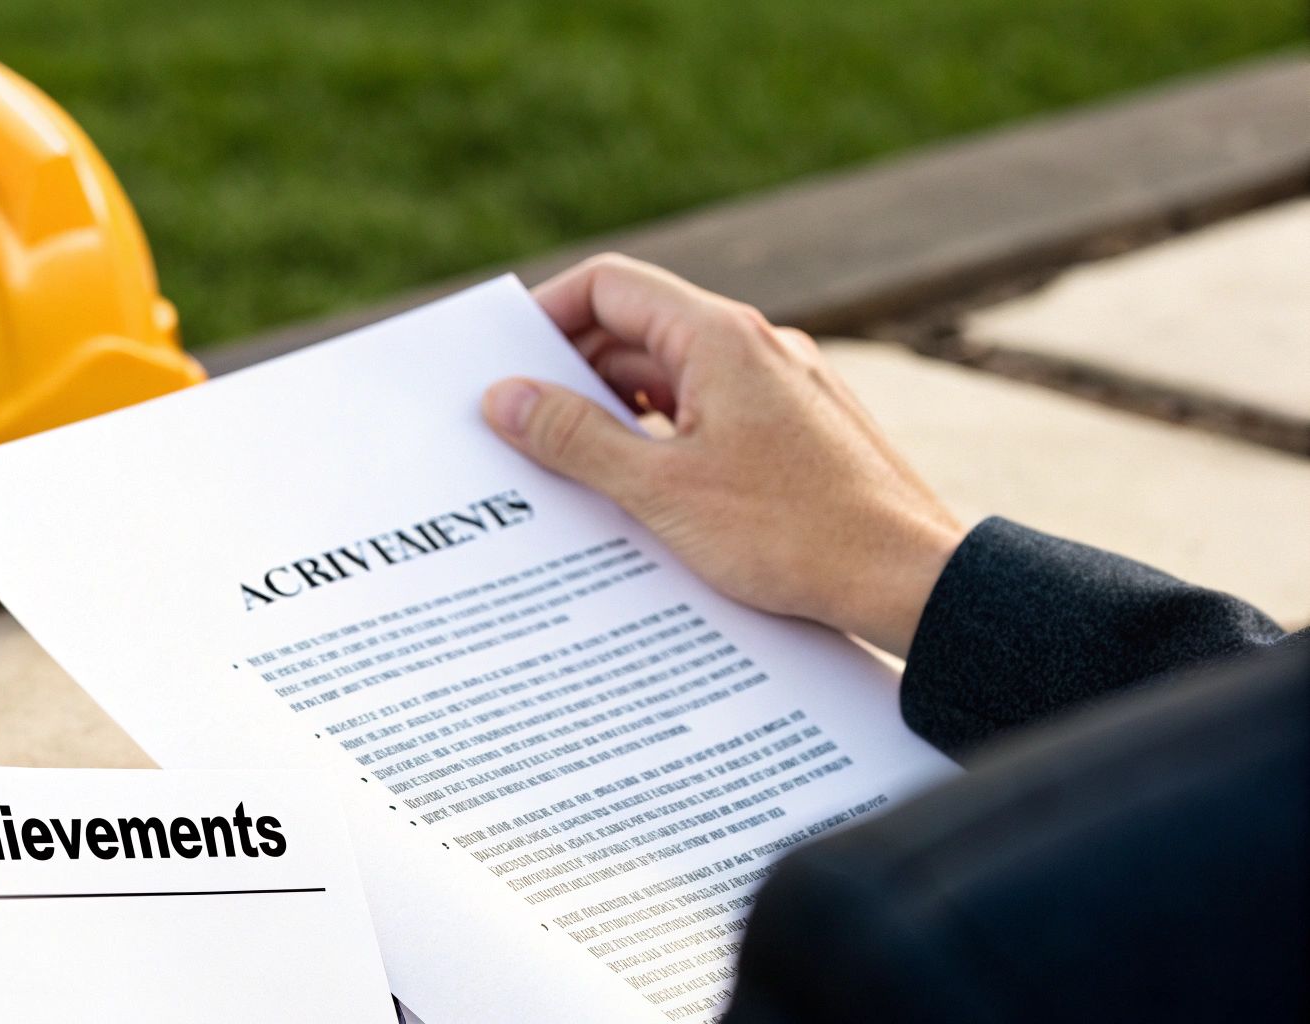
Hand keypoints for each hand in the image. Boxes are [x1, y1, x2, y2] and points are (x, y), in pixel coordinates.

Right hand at [483, 254, 963, 656]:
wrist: (910, 579)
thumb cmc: (794, 533)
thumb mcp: (660, 489)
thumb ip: (575, 438)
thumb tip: (504, 399)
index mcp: (721, 337)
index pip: (610, 284)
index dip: (548, 314)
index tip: (507, 363)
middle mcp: (756, 346)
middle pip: (638, 329)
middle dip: (574, 374)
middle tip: (523, 429)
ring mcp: (781, 386)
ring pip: (674, 376)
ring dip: (618, 413)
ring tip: (573, 472)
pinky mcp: (797, 429)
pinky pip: (711, 413)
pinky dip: (665, 438)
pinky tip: (644, 495)